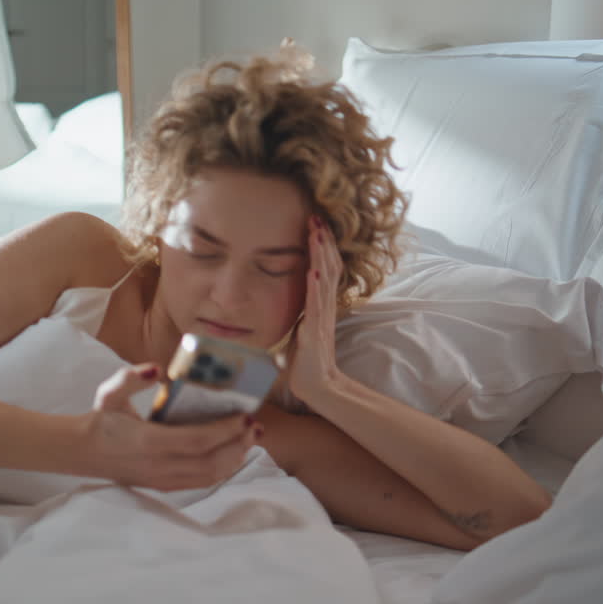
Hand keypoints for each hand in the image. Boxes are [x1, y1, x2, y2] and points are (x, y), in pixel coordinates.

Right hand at [84, 363, 260, 490]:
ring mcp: (162, 479)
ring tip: (248, 439)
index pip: (198, 441)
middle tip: (254, 426)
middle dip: (237, 444)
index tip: (245, 417)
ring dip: (234, 458)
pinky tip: (232, 456)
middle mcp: (159, 466)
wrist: (81, 452)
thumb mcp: (110, 393)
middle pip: (210, 461)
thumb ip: (131, 377)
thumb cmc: (100, 420)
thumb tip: (158, 369)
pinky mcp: (163, 485)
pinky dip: (221, 470)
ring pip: (208, 475)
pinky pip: (200, 482)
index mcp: (149, 442)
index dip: (225, 431)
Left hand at [286, 215, 344, 406]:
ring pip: (324, 278)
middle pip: (328, 266)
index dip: (321, 247)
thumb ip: (293, 317)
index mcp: (318, 305)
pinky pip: (316, 303)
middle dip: (323, 241)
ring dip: (321, 253)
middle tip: (318, 216)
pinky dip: (315, 283)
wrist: (317, 387)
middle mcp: (323, 306)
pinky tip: (312, 267)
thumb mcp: (295, 332)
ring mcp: (321, 317)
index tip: (315, 225)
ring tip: (317, 231)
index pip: (323, 268)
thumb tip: (273, 308)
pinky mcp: (315, 330)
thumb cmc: (303, 363)